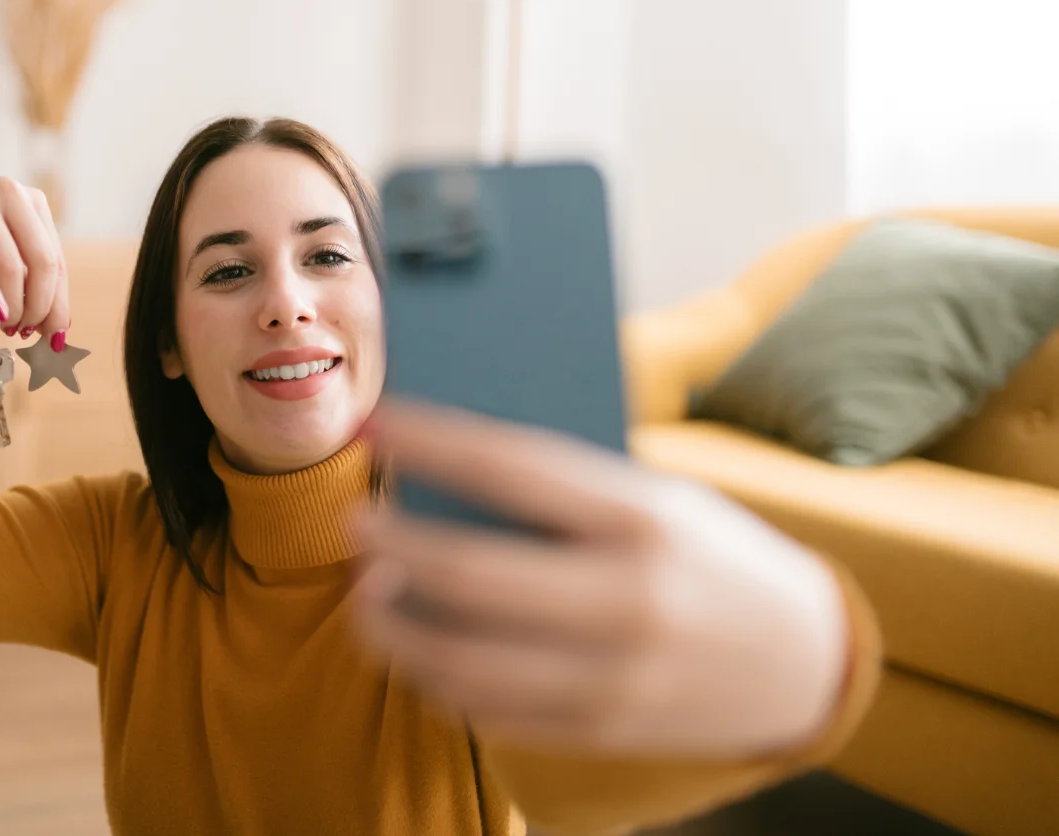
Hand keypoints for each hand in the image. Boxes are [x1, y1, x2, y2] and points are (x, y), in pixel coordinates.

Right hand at [0, 178, 68, 343]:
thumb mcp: (7, 246)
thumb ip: (32, 278)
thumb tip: (56, 327)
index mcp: (34, 200)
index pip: (56, 260)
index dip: (58, 302)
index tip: (56, 336)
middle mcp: (10, 193)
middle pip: (41, 261)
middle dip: (39, 305)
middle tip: (26, 331)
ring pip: (9, 265)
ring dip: (13, 305)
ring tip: (8, 326)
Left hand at [353, 399, 851, 757]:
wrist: (803, 661)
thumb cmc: (710, 558)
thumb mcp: (657, 500)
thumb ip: (565, 491)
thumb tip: (442, 470)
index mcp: (645, 521)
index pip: (510, 469)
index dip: (429, 441)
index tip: (374, 423)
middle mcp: (628, 601)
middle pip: (469, 575)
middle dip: (388, 545)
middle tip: (351, 524)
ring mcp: (612, 677)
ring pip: (462, 660)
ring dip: (392, 627)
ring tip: (368, 594)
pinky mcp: (597, 731)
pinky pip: (485, 711)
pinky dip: (432, 678)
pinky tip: (414, 648)